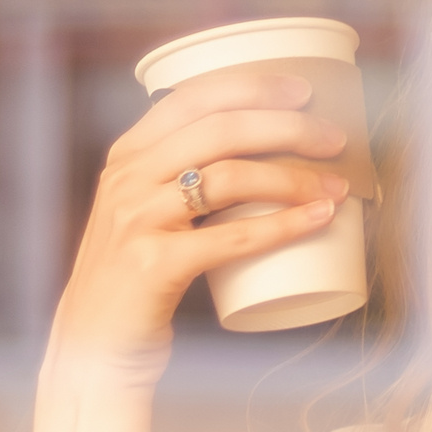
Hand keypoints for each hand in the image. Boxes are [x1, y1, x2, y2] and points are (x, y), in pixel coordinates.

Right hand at [31, 70, 347, 431]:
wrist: (93, 345)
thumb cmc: (137, 277)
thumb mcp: (144, 212)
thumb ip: (180, 179)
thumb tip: (263, 154)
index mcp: (127, 155)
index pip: (192, 98)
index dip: (251, 87)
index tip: (302, 90)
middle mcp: (127, 177)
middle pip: (220, 131)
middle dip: (287, 128)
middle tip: (335, 139)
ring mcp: (137, 219)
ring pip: (229, 178)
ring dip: (293, 177)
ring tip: (338, 186)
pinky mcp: (153, 264)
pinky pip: (230, 238)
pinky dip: (283, 226)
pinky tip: (319, 219)